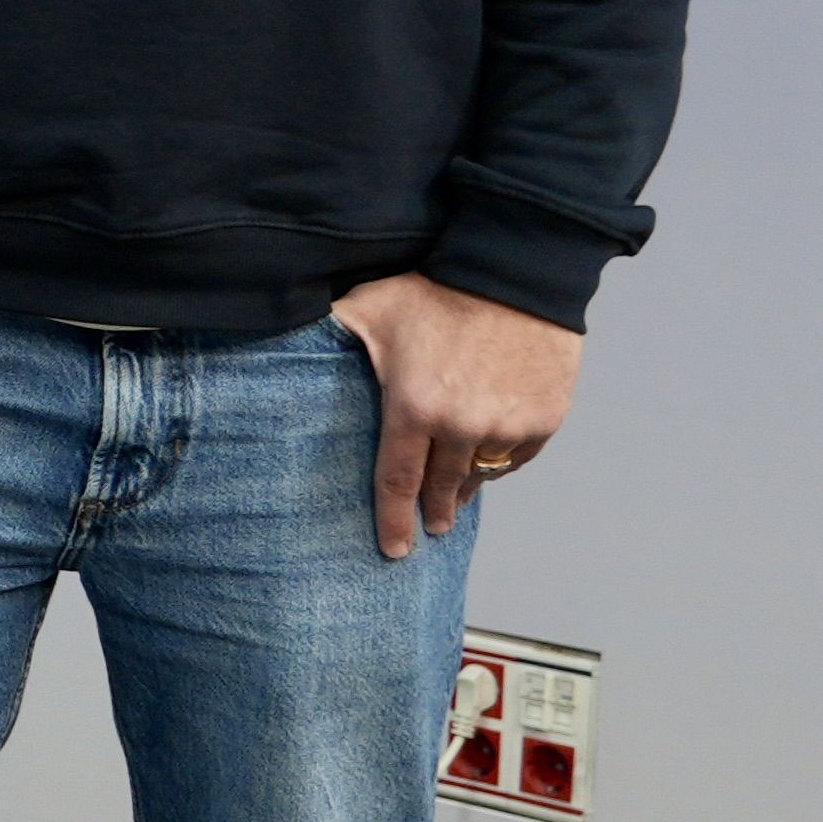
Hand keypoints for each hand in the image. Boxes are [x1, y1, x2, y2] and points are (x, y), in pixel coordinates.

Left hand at [333, 272, 579, 559]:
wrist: (516, 271)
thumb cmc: (436, 287)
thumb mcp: (370, 308)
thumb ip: (331, 333)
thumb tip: (277, 335)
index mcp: (414, 408)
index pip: (397, 482)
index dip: (393, 521)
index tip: (394, 551)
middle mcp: (462, 427)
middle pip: (441, 488)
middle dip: (432, 512)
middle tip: (430, 526)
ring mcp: (508, 426)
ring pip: (481, 475)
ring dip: (466, 486)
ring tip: (456, 494)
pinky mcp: (545, 419)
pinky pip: (518, 457)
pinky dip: (503, 459)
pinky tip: (490, 457)